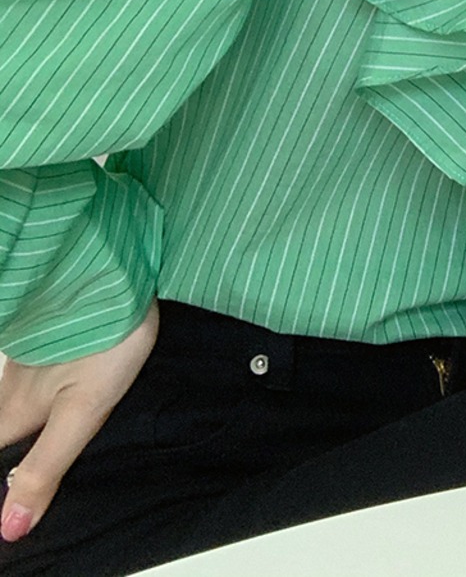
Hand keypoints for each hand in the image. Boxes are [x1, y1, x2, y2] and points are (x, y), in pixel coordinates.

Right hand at [0, 300, 157, 541]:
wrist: (118, 272)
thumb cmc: (104, 341)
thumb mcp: (81, 412)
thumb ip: (46, 467)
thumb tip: (10, 528)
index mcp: (14, 411)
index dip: (2, 482)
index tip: (13, 499)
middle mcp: (13, 385)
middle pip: (4, 429)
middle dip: (13, 455)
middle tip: (33, 472)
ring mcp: (31, 357)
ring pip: (17, 401)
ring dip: (27, 422)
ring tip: (54, 434)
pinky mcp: (53, 336)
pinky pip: (36, 375)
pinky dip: (43, 392)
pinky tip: (66, 390)